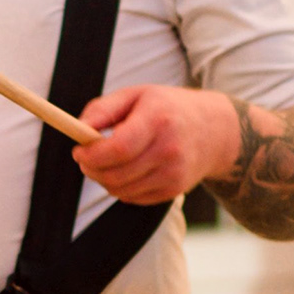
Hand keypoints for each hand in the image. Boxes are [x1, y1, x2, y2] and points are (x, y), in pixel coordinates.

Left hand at [73, 86, 244, 205]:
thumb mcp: (137, 95)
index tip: (78, 150)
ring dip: (103, 179)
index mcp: (158, 119)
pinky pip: (133, 198)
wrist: (215, 131)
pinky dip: (121, 187)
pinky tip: (127, 170)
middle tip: (84, 158)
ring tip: (105, 162)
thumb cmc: (168, 108)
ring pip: (121, 190)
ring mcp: (174, 174)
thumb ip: (103, 109)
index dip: (92, 154)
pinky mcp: (174, 190)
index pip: (119, 148)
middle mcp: (169, 149)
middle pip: (117, 174)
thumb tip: (78, 128)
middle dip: (91, 169)